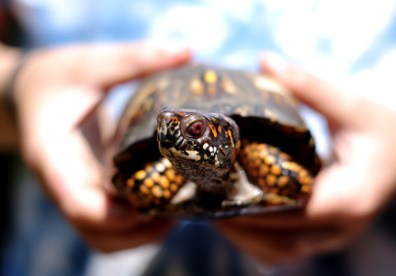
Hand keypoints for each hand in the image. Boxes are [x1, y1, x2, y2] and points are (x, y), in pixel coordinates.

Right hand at [13, 42, 190, 251]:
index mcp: (54, 157)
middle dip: (139, 230)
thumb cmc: (54, 78)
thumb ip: (133, 59)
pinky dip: (135, 225)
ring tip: (178, 212)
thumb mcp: (89, 64)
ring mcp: (76, 190)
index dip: (115, 215)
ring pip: (103, 236)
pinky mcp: (88, 190)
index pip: (77, 204)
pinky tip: (163, 202)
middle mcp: (63, 183)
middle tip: (181, 210)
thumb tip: (186, 51)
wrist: (30, 94)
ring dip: (140, 234)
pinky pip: (109, 223)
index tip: (155, 205)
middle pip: (96, 231)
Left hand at [216, 53, 395, 263]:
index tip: (214, 185)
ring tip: (207, 208)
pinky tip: (232, 216)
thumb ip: (310, 85)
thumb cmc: (382, 129)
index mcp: (351, 196)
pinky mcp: (322, 235)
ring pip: (277, 252)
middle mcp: (341, 227)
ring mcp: (331, 236)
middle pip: (278, 238)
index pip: (292, 210)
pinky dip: (254, 239)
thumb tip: (265, 61)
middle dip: (236, 220)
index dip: (251, 201)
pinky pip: (282, 249)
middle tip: (199, 196)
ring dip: (240, 234)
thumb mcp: (353, 104)